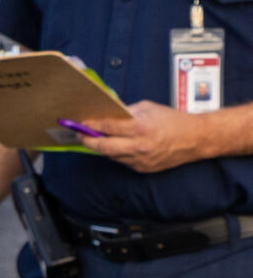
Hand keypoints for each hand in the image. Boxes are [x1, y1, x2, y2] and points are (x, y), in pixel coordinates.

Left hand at [88, 101, 208, 173]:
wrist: (196, 139)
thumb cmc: (173, 120)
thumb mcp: (148, 108)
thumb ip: (126, 111)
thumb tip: (107, 113)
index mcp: (141, 128)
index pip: (108, 127)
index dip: (92, 124)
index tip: (82, 122)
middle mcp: (140, 146)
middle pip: (104, 146)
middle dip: (88, 140)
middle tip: (81, 134)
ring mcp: (142, 160)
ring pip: (111, 156)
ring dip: (101, 148)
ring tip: (94, 139)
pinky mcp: (144, 169)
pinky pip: (123, 162)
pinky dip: (115, 154)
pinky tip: (114, 146)